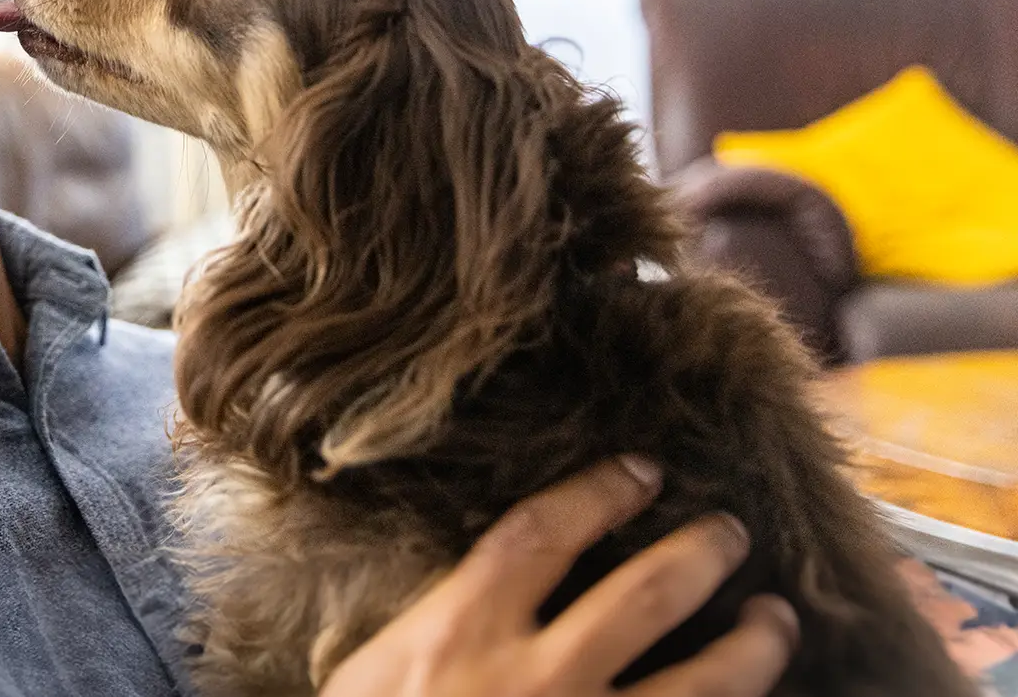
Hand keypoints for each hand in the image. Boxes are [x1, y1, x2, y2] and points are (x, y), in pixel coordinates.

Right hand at [317, 457, 799, 696]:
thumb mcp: (372, 674)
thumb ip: (430, 625)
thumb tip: (478, 583)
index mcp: (465, 632)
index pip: (542, 535)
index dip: (597, 492)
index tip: (640, 471)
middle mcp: (537, 678)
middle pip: (644, 595)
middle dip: (700, 553)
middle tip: (730, 532)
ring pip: (703, 684)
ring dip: (754, 647)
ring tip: (775, 620)